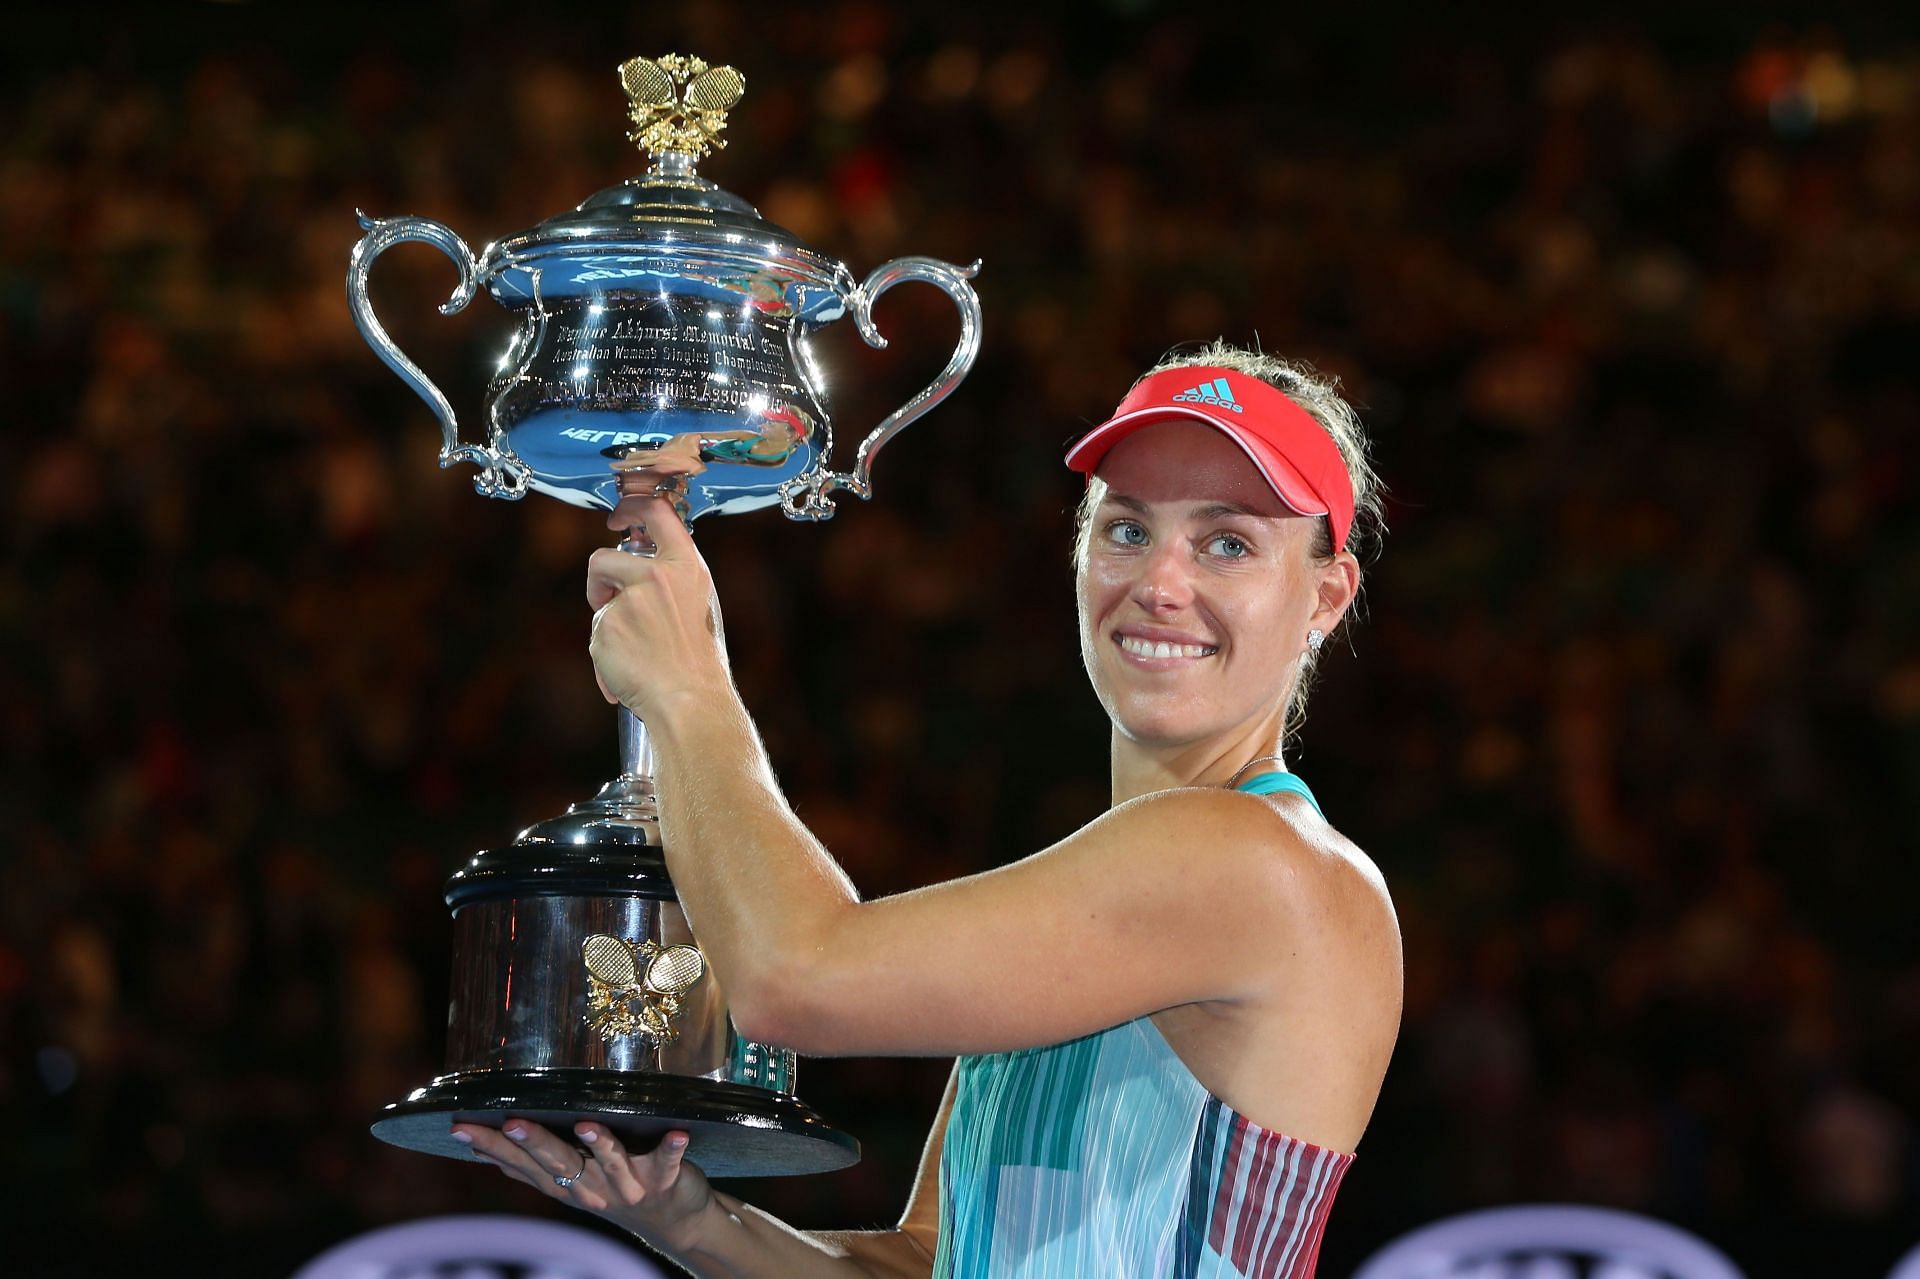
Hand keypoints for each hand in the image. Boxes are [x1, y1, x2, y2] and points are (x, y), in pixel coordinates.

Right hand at [453, 1118, 715, 1254]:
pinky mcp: (664, 1178)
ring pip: (610, 1163)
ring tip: (584, 1125)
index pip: (522, 1164)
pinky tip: (679, 1134)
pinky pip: (667, 1162)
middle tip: (511, 1123)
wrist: (674, 1221)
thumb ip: (531, 1168)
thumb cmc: (614, 1189)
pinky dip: (672, 1148)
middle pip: (559, 1163)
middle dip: (534, 1144)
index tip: (460, 1127)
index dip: (491, 1147)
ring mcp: (628, 1184)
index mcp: (565, 1184)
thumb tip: (482, 1151)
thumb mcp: (569, 1181)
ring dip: (598, 1145)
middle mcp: (592, 1187)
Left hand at [587, 493, 731, 718]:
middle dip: (599, 580)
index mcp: (686, 567)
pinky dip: (607, 653)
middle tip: (606, 600)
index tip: (619, 518)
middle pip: (604, 557)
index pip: (657, 510)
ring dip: (606, 622)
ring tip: (634, 650)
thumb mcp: (698, 605)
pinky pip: (597, 635)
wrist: (691, 699)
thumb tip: (636, 571)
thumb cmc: (699, 661)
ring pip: (599, 604)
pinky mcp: (606, 626)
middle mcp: (657, 575)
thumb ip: (671, 580)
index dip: (631, 507)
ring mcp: (629, 601)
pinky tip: (629, 669)